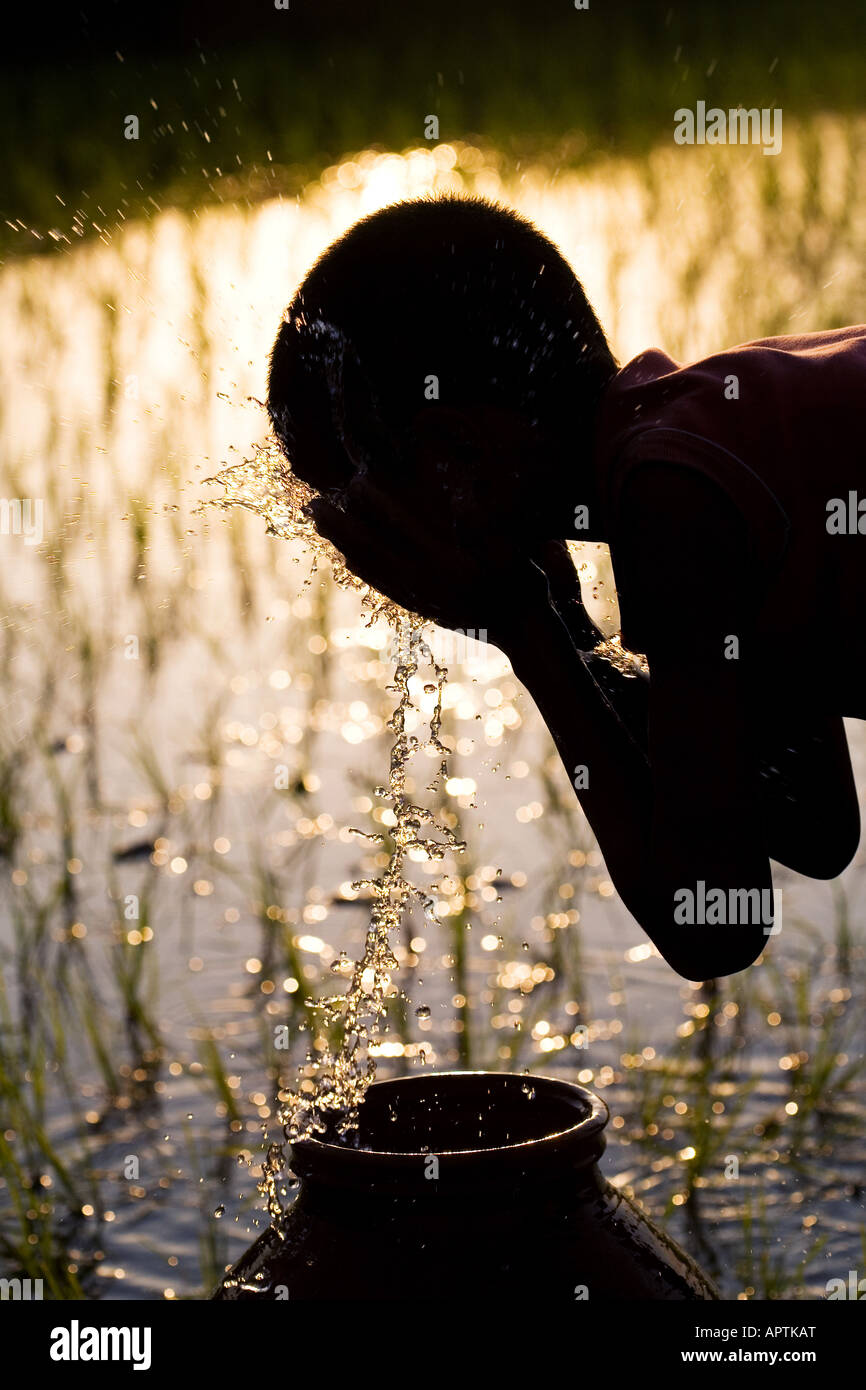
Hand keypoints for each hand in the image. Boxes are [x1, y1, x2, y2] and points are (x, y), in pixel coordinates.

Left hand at [307, 474, 550, 647]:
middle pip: (373, 548)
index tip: (353, 481)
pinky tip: (347, 561)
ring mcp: (421, 598)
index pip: (402, 527)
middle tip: (313, 503)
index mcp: (448, 564)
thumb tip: (461, 502)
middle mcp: (427, 582)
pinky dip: (363, 572)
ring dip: (342, 544)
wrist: (524, 635)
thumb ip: (486, 527)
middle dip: (342, 524)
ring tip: (318, 524)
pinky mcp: (421, 609)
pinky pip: (383, 588)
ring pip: (372, 568)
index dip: (376, 504)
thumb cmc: (524, 588)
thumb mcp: (514, 553)